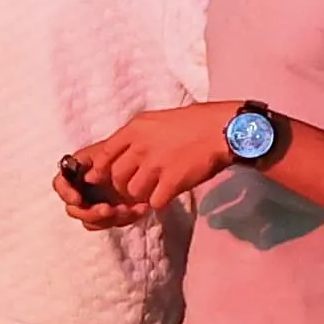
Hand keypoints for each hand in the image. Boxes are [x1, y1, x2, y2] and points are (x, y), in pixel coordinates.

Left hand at [58, 101, 229, 225]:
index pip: (103, 155)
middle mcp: (141, 146)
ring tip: (155, 189)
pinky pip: (155, 202)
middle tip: (138, 185)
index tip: (107, 177)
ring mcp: (156, 165)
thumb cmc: (190, 123)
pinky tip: (169, 193)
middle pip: (116, 177)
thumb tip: (109, 157)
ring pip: (134, 192)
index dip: (102, 171)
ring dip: (142, 195)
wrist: (221, 129)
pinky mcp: (173, 181)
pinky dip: (160, 202)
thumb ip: (131, 137)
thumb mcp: (154, 121)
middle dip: (123, 186)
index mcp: (135, 129)